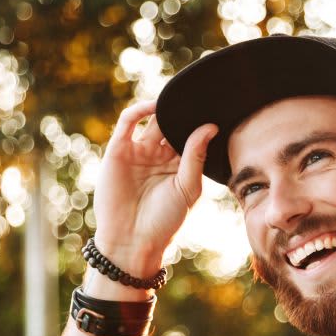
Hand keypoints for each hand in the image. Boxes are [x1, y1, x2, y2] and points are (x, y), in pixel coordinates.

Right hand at [92, 99, 217, 273]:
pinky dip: (141, 110)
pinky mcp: (118, 150)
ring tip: (180, 96)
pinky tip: (156, 106)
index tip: (217, 109)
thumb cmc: (165, 221)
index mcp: (178, 167)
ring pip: (153, 121)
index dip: (200, 124)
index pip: (191, 138)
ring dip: (165, 108)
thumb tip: (210, 127)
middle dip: (184, 112)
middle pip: (172, 126)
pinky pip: (128, 122)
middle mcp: (158, 157)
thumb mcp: (187, 188)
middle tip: (200, 96)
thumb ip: (196, 157)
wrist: (133, 239)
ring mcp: (138, 152)